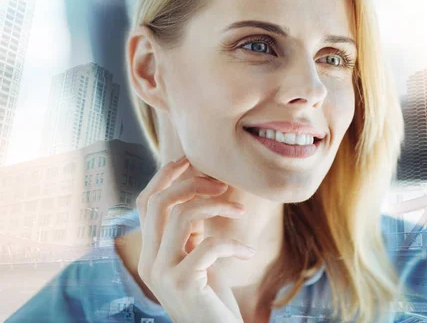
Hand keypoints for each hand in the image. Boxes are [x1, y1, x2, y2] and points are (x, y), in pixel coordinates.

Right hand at [135, 155, 254, 322]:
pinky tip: (248, 253)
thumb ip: (189, 232)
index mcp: (149, 252)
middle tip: (221, 184)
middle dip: (191, 183)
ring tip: (239, 212)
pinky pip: (209, 245)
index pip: (145, 203)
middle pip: (158, 203)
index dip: (164, 176)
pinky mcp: (184, 283)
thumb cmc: (211, 298)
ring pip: (182, 216)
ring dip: (217, 207)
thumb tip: (197, 193)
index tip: (189, 160)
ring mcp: (162, 274)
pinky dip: (233, 244)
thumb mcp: (197, 258)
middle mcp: (148, 261)